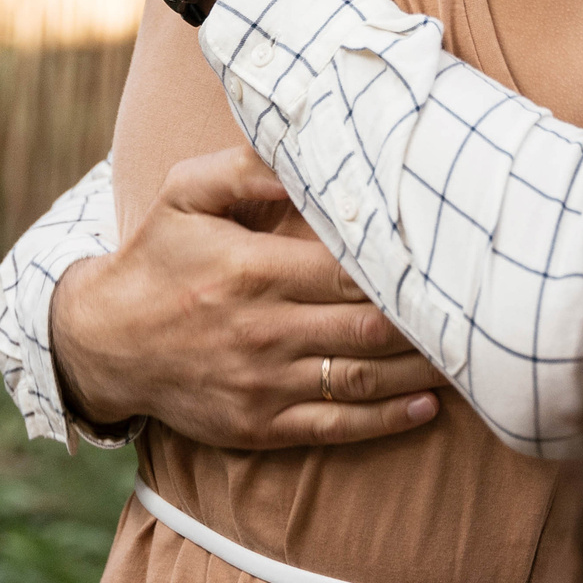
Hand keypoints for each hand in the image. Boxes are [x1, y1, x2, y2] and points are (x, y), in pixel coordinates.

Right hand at [50, 147, 443, 447]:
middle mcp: (262, 331)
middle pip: (367, 330)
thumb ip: (246, 168)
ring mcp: (262, 384)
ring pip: (360, 380)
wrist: (105, 342)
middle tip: (478, 306)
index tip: (446, 257)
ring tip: (470, 355)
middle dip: (426, 320)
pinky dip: (387, 419)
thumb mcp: (185, 193)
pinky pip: (335, 426)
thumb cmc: (157, 257)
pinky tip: (427, 406)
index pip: (348, 272)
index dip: (401, 269)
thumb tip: (307, 156)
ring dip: (420, 371)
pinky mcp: (259, 424)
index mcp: (252, 271)